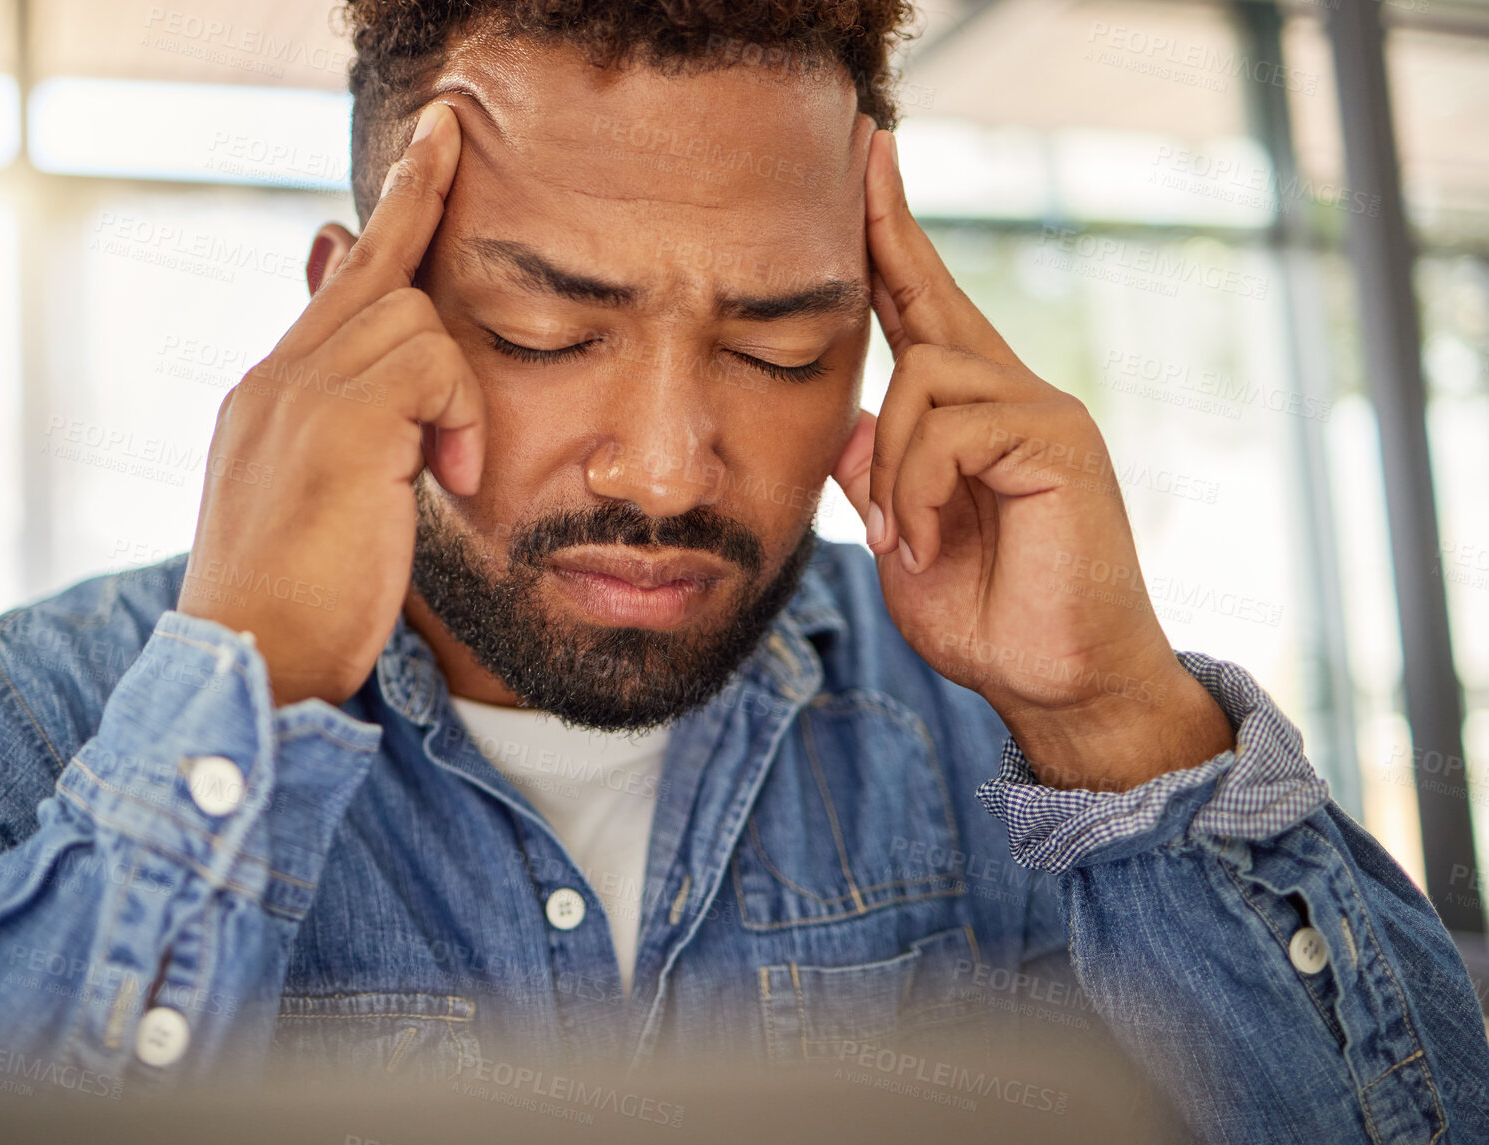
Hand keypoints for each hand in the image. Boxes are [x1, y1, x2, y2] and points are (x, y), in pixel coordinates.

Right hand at [178, 102, 481, 707]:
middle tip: (446, 129)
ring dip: (454, 392)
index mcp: (274, 396)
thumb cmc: (302, 600)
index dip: (386, 221)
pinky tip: (447, 478)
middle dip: (418, 200)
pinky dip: (460, 416)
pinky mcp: (337, 421)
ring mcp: (298, 393)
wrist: (254, 666)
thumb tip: (377, 409)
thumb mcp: (327, 498)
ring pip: (414, 316)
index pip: (341, 286)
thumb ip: (356, 423)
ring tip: (445, 470)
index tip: (423, 156)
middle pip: (374, 269)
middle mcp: (277, 378)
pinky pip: (434, 361)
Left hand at [833, 128, 1232, 790]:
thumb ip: (876, 480)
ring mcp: (1042, 410)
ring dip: (891, 468)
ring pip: (922, 379)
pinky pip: (953, 427)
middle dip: (886, 231)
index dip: (890, 242)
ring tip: (903, 539)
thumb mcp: (906, 541)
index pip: (922, 313)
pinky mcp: (1060, 439)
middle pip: (931, 298)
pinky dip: (919, 489)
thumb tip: (844, 422)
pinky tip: (926, 541)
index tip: (866, 168)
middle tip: (863, 148)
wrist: (1058, 683)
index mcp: (973, 415)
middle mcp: (1013, 394)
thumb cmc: (989, 619)